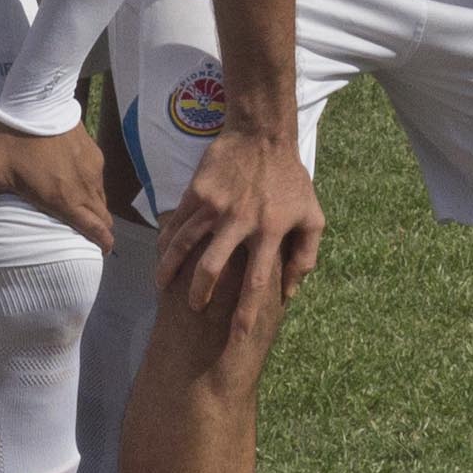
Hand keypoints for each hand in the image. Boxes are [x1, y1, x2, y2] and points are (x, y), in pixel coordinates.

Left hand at [0, 112, 116, 249]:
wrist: (34, 96)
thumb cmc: (10, 138)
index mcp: (62, 199)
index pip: (95, 229)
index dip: (102, 243)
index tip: (100, 251)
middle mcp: (83, 186)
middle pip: (103, 216)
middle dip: (100, 230)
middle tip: (90, 237)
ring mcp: (91, 167)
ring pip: (101, 196)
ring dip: (95, 207)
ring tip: (81, 211)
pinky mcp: (92, 149)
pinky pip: (97, 176)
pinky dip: (91, 186)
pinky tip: (76, 181)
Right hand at [151, 120, 323, 317]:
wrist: (263, 135)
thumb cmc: (291, 180)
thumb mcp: (313, 217)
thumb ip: (305, 257)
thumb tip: (291, 292)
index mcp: (270, 232)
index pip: (256, 282)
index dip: (245, 313)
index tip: (236, 337)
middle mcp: (241, 222)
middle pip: (212, 268)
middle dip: (199, 294)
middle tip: (193, 309)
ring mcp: (215, 205)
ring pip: (185, 244)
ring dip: (170, 269)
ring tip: (162, 287)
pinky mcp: (197, 191)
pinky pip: (177, 221)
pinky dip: (166, 241)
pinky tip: (160, 254)